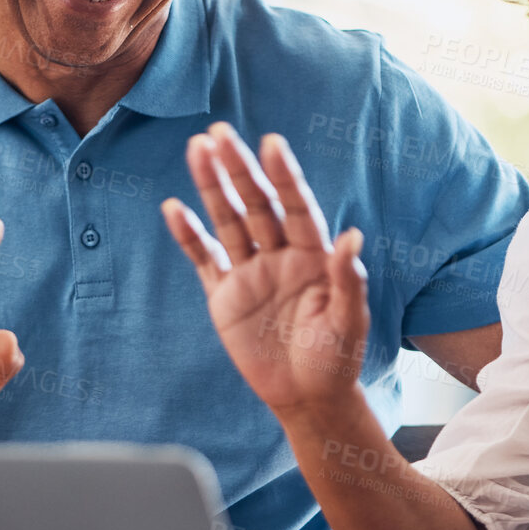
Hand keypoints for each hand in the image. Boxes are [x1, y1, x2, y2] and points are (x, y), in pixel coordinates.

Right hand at [162, 123, 368, 420]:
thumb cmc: (337, 358)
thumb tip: (354, 236)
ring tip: (196, 149)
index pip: (298, 207)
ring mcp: (250, 271)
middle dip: (239, 169)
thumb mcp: (349, 321)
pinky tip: (174, 208)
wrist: (308, 397)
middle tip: (218, 133)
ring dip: (212, 187)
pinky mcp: (224, 295)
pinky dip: (189, 236)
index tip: (271, 143)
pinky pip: (204, 259)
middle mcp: (280, 254)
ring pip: (227, 221)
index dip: (284, 177)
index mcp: (314, 255)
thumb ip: (349, 279)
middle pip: (256, 204)